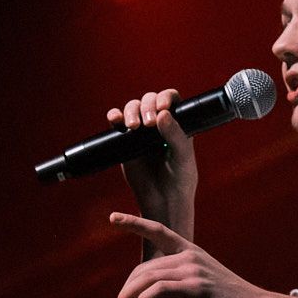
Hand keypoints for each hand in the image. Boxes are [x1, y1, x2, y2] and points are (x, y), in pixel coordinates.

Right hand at [105, 88, 197, 220]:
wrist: (163, 200)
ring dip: (130, 111)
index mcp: (177, 122)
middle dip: (146, 106)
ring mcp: (141, 131)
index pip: (171, 99)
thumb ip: (175, 135)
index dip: (165, 97)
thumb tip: (163, 114)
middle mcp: (159, 123)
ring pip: (132, 108)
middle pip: (149, 100)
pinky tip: (115, 120)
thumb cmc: (180, 178)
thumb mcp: (183, 156)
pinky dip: (114, 117)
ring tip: (133, 127)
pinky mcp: (125, 141)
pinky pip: (117, 123)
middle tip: (149, 123)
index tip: (162, 108)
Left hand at [109, 214, 268, 297]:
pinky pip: (159, 290)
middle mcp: (190, 256)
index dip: (134, 223)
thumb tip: (159, 290)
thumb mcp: (204, 284)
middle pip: (145, 268)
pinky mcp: (196, 287)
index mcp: (192, 252)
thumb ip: (183, 280)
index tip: (113, 218)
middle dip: (126, 289)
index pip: (158, 231)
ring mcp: (194, 270)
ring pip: (148, 279)